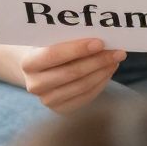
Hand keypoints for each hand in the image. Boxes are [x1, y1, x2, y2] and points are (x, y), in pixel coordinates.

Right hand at [10, 37, 124, 112]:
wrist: (37, 70)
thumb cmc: (47, 48)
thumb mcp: (50, 40)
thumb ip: (68, 37)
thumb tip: (100, 36)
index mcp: (28, 63)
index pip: (53, 54)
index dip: (77, 49)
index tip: (100, 42)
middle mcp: (35, 84)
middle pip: (72, 72)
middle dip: (98, 61)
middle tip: (118, 51)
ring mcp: (47, 100)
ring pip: (82, 86)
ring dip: (102, 72)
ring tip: (116, 59)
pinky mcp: (60, 109)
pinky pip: (86, 96)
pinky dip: (101, 83)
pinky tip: (109, 70)